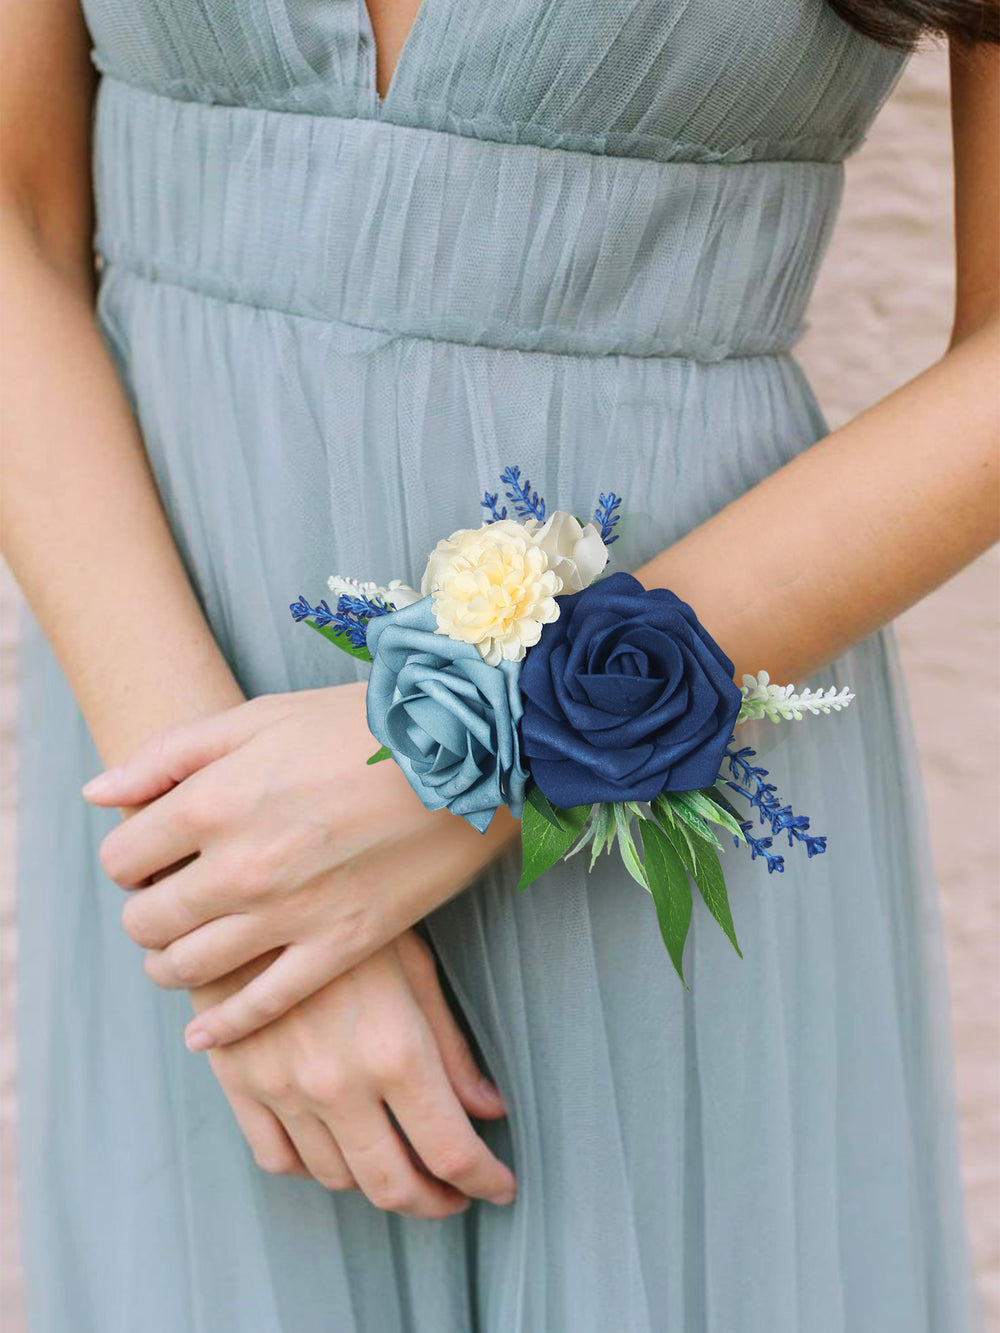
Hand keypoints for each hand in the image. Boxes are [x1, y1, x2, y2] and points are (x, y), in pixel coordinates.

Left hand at [84, 685, 519, 1048]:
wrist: (463, 751)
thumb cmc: (357, 724)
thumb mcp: (257, 717)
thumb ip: (167, 757)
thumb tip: (97, 796)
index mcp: (212, 802)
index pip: (123, 859)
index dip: (128, 859)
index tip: (150, 857)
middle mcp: (239, 867)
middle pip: (147, 920)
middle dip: (145, 913)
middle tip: (166, 902)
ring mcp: (289, 915)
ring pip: (189, 969)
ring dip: (170, 965)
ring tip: (181, 952)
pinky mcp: (338, 948)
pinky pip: (261, 1006)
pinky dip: (223, 1027)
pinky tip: (206, 1031)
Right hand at [195, 929, 517, 1216]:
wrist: (250, 889)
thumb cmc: (345, 912)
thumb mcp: (414, 965)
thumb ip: (450, 1047)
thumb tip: (489, 1109)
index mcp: (394, 1050)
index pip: (451, 1152)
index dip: (484, 1181)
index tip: (499, 1187)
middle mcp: (338, 1083)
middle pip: (393, 1187)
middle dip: (433, 1203)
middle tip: (453, 1196)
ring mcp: (283, 1089)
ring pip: (336, 1178)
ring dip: (374, 1183)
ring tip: (398, 1163)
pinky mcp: (239, 1083)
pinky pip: (278, 1158)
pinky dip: (311, 1166)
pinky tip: (334, 1146)